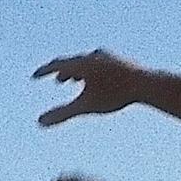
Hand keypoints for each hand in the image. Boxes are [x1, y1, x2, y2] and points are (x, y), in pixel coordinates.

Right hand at [34, 49, 151, 126]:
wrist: (146, 84)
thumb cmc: (115, 94)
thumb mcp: (86, 106)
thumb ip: (62, 114)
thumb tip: (39, 123)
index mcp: (82, 63)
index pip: (57, 65)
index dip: (44, 72)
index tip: (35, 77)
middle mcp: (93, 56)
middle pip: (73, 63)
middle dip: (63, 72)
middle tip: (57, 81)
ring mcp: (108, 58)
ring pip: (88, 64)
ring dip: (78, 72)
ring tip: (76, 81)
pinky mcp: (120, 63)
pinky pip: (101, 66)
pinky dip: (93, 74)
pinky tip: (99, 83)